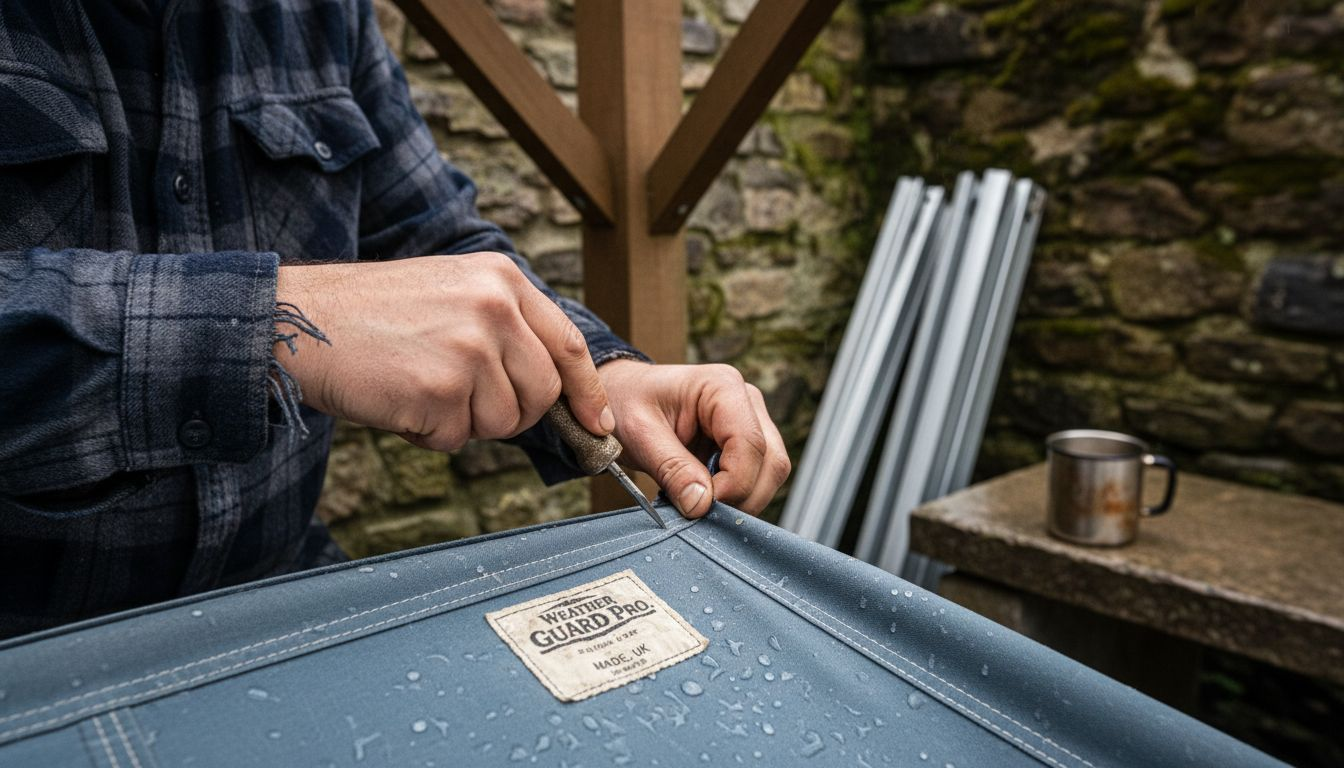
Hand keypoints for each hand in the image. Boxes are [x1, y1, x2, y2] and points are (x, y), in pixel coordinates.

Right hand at [275, 253, 612, 449]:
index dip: (586, 393)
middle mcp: (494, 308)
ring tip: (420, 387)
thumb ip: (506, 326)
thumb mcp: (453, 290)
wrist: (301, 321)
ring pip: (503, 422)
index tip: (596, 423)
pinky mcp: (440, 389)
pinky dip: (428, 434)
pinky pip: (457, 438)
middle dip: (511, 413)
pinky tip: (399, 400)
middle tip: (462, 402)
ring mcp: (470, 348)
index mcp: (502, 279)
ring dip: (464, 423)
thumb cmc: (372, 313)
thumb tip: (555, 386)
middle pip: (542, 394)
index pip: (569, 346)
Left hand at [598, 359, 789, 517]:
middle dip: (741, 496)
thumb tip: (701, 504)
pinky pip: (757, 478)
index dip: (733, 484)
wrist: (622, 395)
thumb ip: (671, 468)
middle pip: (771, 461)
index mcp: (722, 387)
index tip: (701, 506)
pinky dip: (735, 496)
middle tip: (700, 512)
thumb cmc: (628, 403)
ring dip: (740, 499)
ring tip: (698, 502)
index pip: (750, 444)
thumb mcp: (640, 434)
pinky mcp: (746, 443)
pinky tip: (703, 495)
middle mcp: (747, 401)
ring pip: (771, 473)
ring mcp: (751, 421)